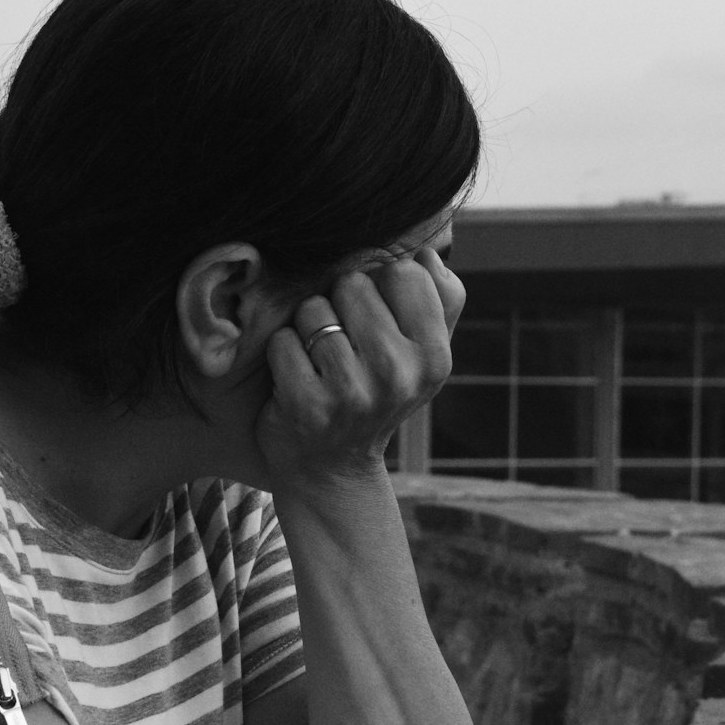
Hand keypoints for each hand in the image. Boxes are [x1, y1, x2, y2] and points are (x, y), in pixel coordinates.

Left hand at [257, 248, 462, 482]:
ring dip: (308, 329)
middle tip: (345, 346)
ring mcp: (352, 393)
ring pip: (314, 310)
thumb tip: (428, 254)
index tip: (377, 320)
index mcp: (434, 357)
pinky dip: (282, 354)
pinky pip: (283, 341)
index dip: (382, 286)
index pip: (404, 272)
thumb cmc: (378, 393)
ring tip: (320, 363)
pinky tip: (296, 379)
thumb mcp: (423, 354)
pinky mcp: (305, 406)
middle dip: (341, 305)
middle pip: (353, 284)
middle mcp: (398, 374)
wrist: (334, 470)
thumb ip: (441, 298)